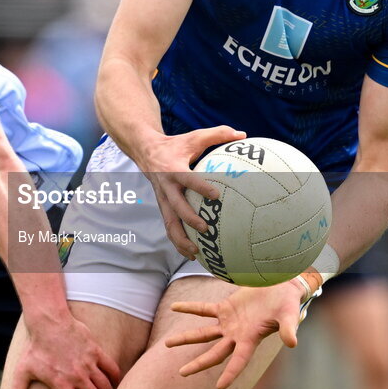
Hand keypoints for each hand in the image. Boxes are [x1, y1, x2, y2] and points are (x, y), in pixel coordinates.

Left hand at [5, 314, 120, 388]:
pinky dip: (116, 377)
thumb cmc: (35, 347)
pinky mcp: (95, 351)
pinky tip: (118, 385)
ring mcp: (88, 363)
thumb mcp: (23, 371)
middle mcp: (77, 376)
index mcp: (61, 383)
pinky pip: (110, 367)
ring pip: (105, 386)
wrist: (49, 321)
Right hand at [141, 125, 244, 257]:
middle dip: (189, 219)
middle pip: (176, 206)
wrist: (145, 151)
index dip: (200, 187)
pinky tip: (192, 254)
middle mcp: (166, 187)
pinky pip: (169, 227)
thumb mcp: (194, 137)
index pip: (188, 179)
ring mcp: (163, 199)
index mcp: (174, 169)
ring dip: (180, 239)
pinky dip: (178, 242)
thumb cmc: (176, 145)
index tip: (216, 195)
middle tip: (206, 228)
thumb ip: (218, 134)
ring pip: (169, 223)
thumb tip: (243, 134)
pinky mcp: (163, 207)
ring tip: (196, 252)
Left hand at [164, 281, 304, 388]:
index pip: (239, 361)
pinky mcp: (225, 307)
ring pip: (203, 333)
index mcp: (251, 340)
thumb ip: (288, 329)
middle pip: (214, 354)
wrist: (281, 286)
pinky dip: (189, 308)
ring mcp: (229, 322)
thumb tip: (292, 342)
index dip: (231, 373)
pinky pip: (203, 309)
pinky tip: (174, 307)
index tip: (220, 387)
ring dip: (186, 338)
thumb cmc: (287, 303)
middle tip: (181, 374)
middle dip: (198, 364)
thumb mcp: (290, 315)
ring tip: (166, 344)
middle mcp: (237, 335)